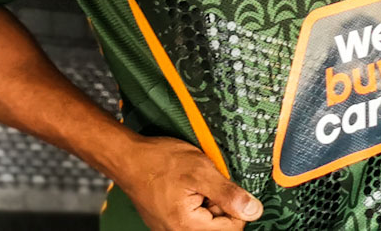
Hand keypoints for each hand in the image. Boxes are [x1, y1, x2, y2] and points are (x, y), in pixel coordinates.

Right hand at [111, 135, 261, 229]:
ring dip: (207, 199)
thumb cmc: (158, 161)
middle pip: (218, 225)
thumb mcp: (201, 171)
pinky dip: (194, 199)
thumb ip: (228, 194)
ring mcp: (170, 228)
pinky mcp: (167, 221)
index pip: (232, 228)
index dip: (236, 204)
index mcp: (188, 226)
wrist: (127, 157)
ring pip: (206, 219)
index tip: (224, 185)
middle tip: (206, 181)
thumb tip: (254, 211)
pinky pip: (191, 216)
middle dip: (219, 202)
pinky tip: (184, 185)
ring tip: (193, 182)